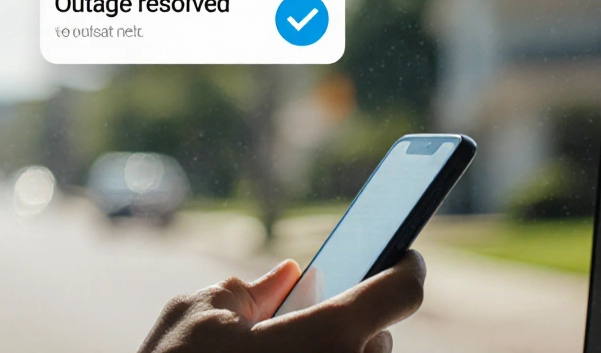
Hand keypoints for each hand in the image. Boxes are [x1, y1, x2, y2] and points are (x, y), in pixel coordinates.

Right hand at [138, 251, 425, 352]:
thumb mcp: (197, 315)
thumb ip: (248, 290)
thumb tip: (285, 278)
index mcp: (323, 340)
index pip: (398, 293)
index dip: (403, 268)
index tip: (402, 258)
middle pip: (379, 341)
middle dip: (351, 324)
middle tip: (310, 320)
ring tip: (291, 352)